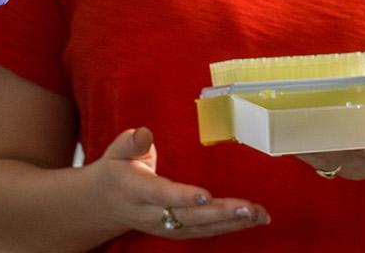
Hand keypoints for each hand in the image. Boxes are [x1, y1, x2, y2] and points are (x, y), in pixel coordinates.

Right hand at [90, 126, 268, 239]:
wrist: (105, 203)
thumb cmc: (116, 170)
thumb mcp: (116, 151)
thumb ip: (131, 142)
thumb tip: (145, 133)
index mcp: (136, 191)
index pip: (161, 194)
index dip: (183, 196)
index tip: (205, 196)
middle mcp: (152, 214)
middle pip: (188, 217)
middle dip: (220, 214)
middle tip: (248, 208)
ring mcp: (166, 226)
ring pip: (201, 228)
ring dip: (232, 222)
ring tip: (259, 214)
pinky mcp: (178, 231)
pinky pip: (206, 232)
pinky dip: (231, 227)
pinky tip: (253, 220)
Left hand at [295, 57, 364, 180]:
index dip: (342, 135)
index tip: (319, 119)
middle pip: (335, 153)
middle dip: (310, 134)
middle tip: (286, 112)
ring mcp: (356, 171)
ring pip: (321, 159)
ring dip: (299, 140)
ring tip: (277, 117)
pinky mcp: (343, 172)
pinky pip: (318, 160)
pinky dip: (301, 144)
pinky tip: (283, 126)